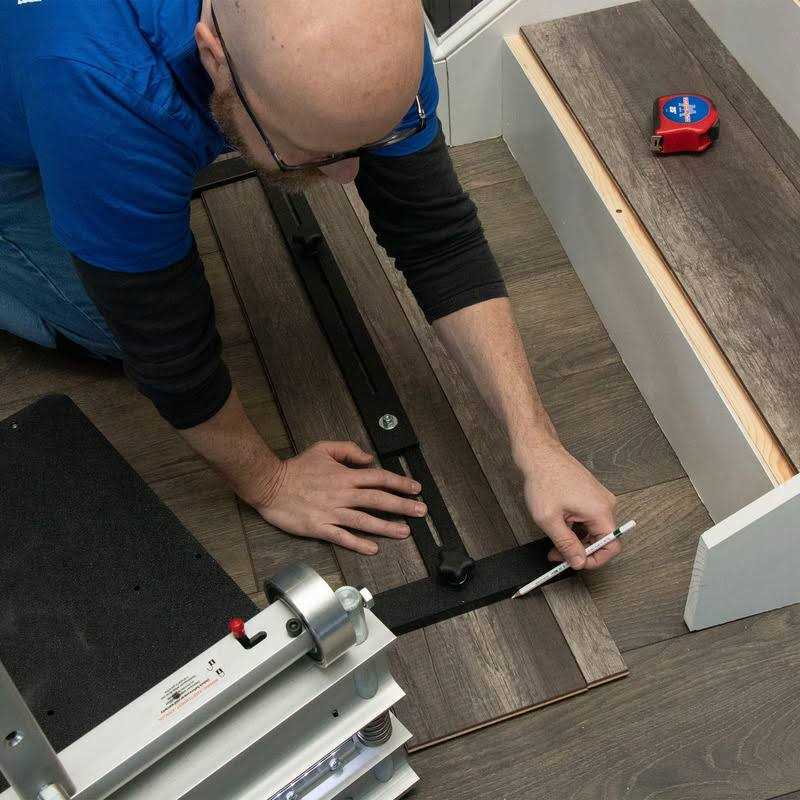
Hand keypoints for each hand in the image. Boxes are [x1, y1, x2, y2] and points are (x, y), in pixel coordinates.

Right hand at [253, 440, 425, 554]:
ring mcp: (331, 512)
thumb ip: (348, 450)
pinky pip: (343, 537)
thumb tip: (368, 459)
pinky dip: (359, 543)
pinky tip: (373, 548)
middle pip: (378, 500)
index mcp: (345, 476)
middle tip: (420, 511)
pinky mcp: (319, 527)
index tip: (415, 489)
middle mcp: (342, 494)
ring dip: (386, 527)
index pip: (379, 478)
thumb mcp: (323, 448)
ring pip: (365, 520)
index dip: (400, 483)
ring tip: (404, 532)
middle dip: (402, 506)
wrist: (269, 484)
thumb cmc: (296, 468)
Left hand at [521, 441, 618, 569]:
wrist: (539, 453)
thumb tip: (579, 561)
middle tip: (557, 554)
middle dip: (579, 550)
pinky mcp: (590, 493)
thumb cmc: (544, 478)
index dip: (594, 560)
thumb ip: (566, 544)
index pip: (611, 546)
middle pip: (601, 538)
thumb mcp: (550, 519)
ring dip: (575, 538)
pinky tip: (559, 525)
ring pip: (593, 528)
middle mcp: (605, 503)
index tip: (576, 563)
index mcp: (600, 510)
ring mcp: (598, 497)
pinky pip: (588, 517)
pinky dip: (575, 526)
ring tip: (554, 540)